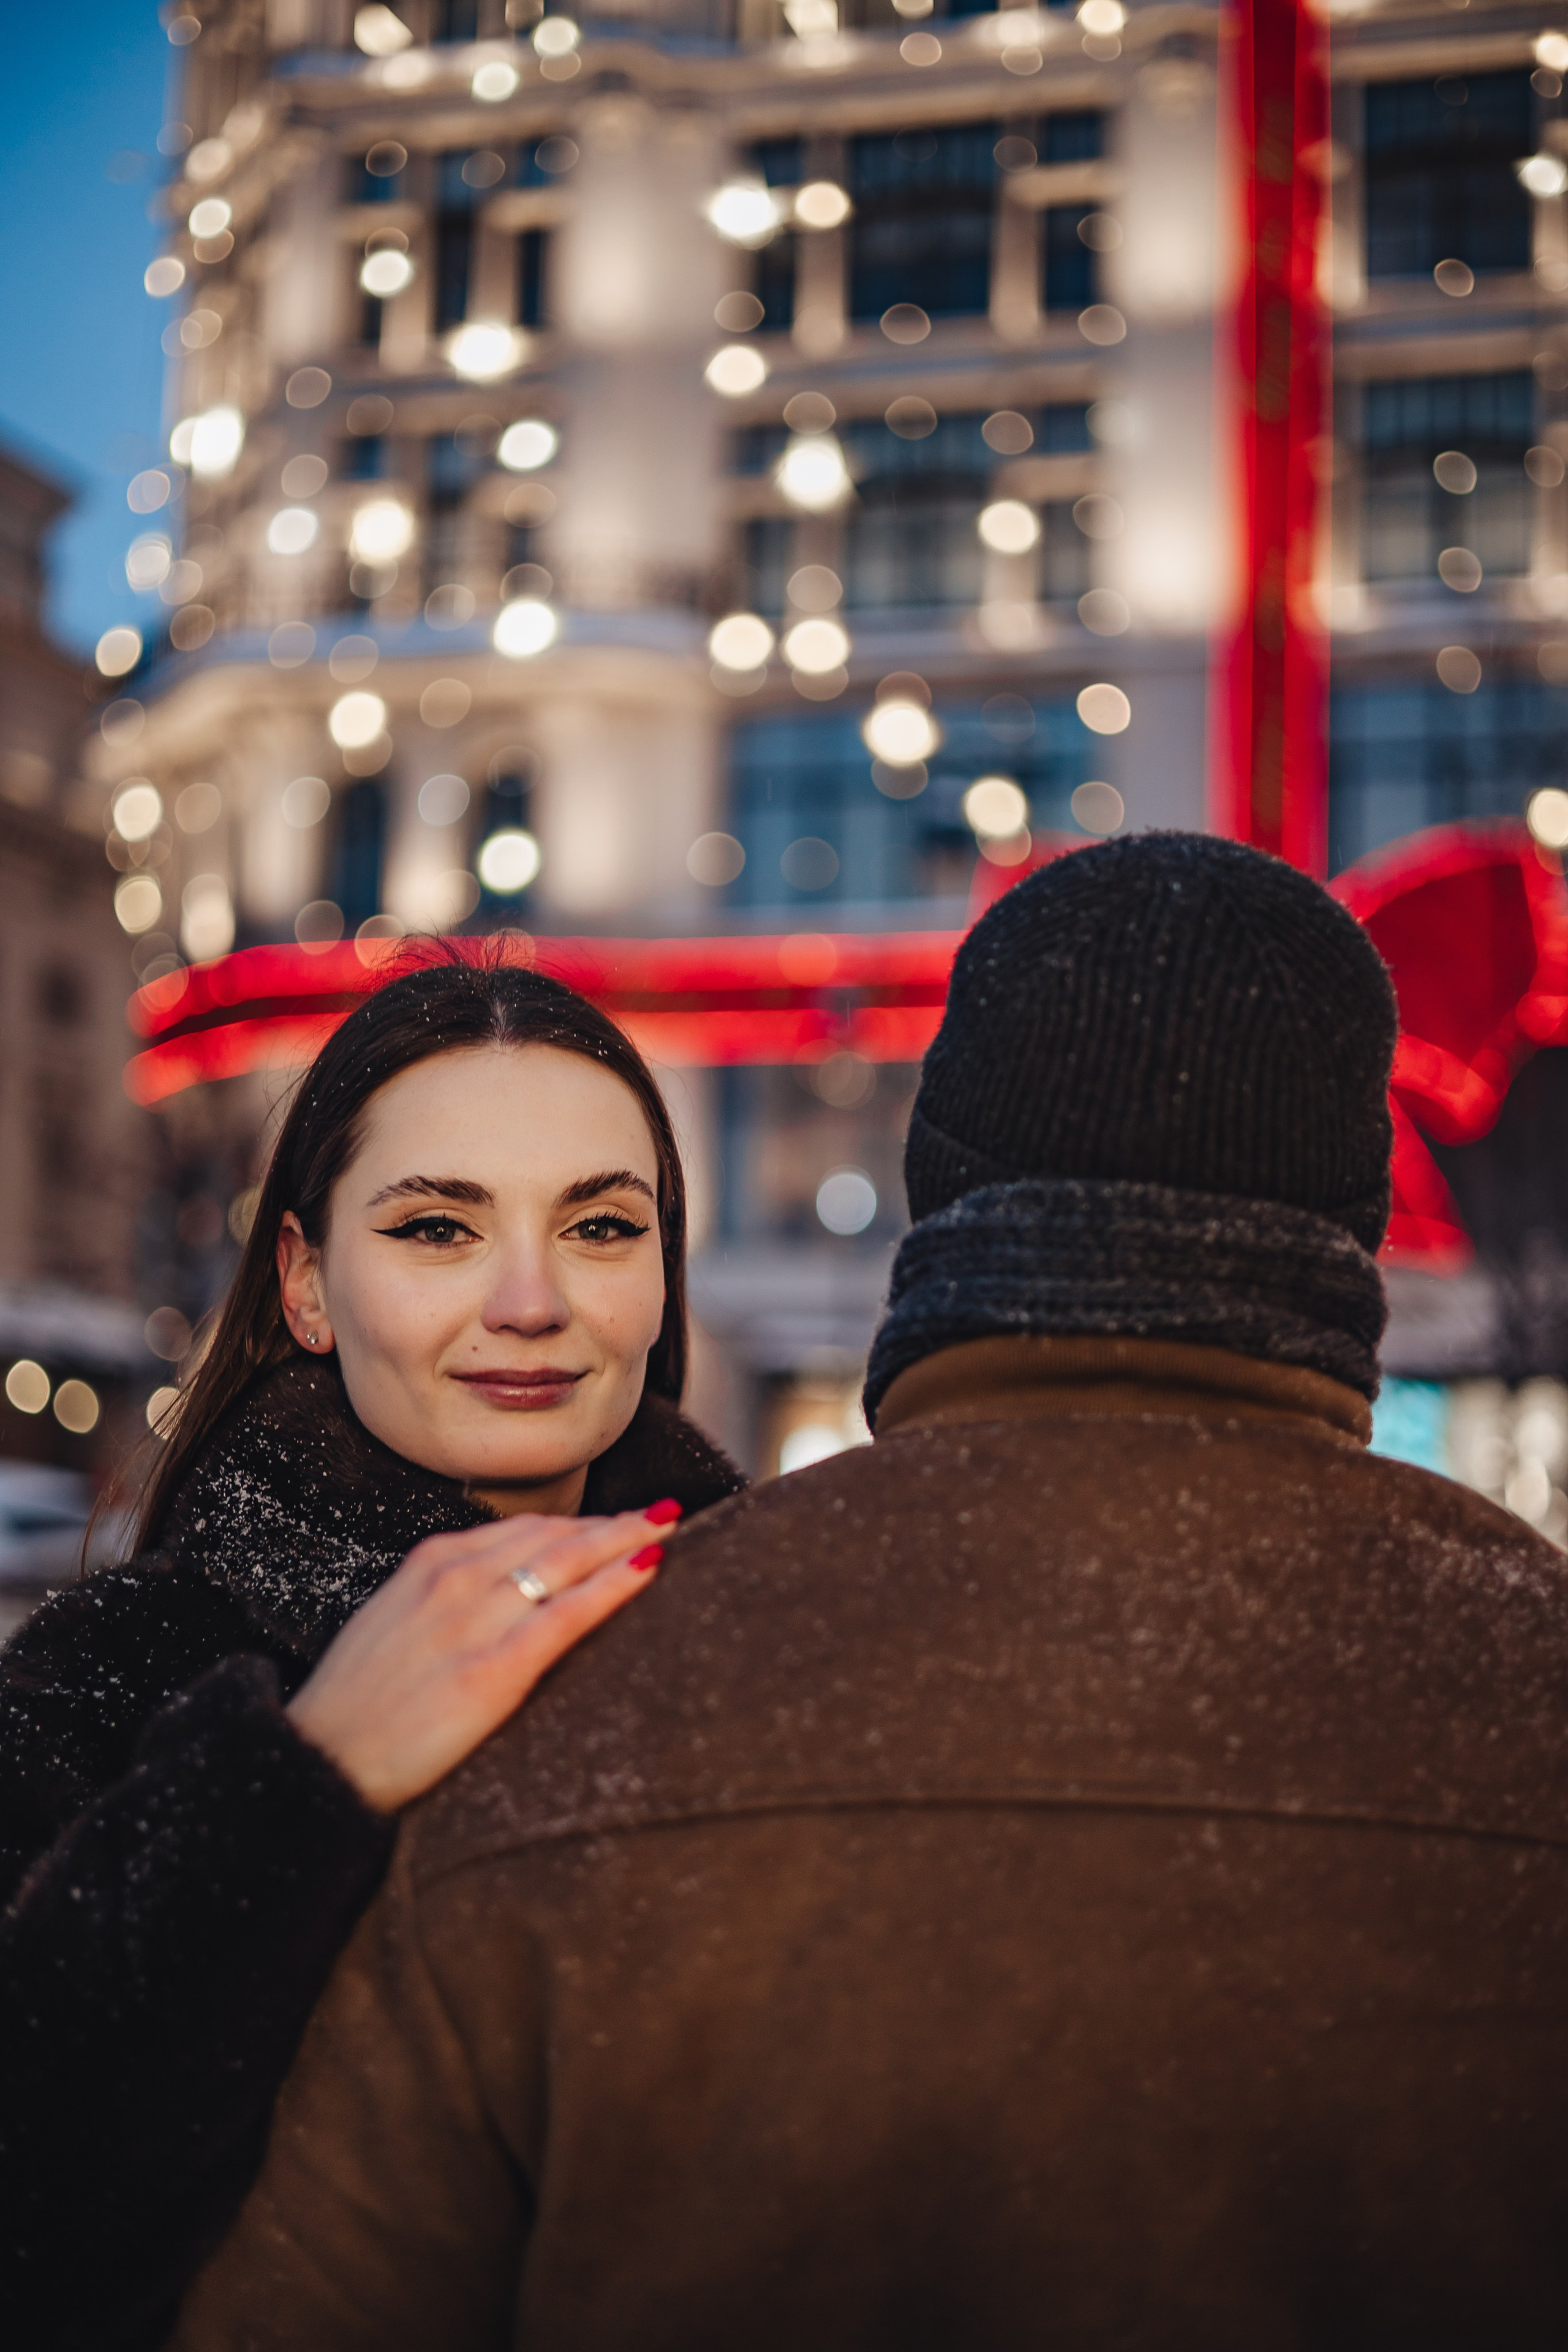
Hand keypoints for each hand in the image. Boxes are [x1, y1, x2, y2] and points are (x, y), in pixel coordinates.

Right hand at [285, 1506, 673, 1811]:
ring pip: (569, 1562)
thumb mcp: (396, 1623)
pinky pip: (569, 1613)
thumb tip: (503, 1595)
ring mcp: (474, 1620)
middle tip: (663, 1513)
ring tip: (667, 1531)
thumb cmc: (358, 1704)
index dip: (579, 1523)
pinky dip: (615, 1584)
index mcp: (432, 1563)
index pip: (524, 1529)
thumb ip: (447, 1601)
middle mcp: (456, 1578)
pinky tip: (649, 1567)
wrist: (322, 1758)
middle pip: (555, 1535)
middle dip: (613, 1524)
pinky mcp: (492, 1669)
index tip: (617, 1521)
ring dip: (626, 1540)